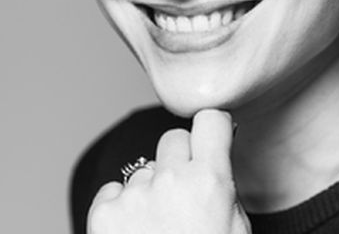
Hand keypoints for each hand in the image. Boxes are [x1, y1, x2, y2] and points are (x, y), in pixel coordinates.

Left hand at [88, 109, 250, 233]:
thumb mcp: (235, 232)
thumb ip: (223, 190)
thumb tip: (213, 160)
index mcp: (210, 183)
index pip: (209, 118)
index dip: (209, 130)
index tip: (208, 140)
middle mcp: (170, 180)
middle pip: (173, 139)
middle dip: (179, 159)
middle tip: (182, 193)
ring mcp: (134, 195)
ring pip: (144, 169)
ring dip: (150, 190)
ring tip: (157, 229)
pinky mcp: (103, 213)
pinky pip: (114, 190)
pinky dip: (122, 207)